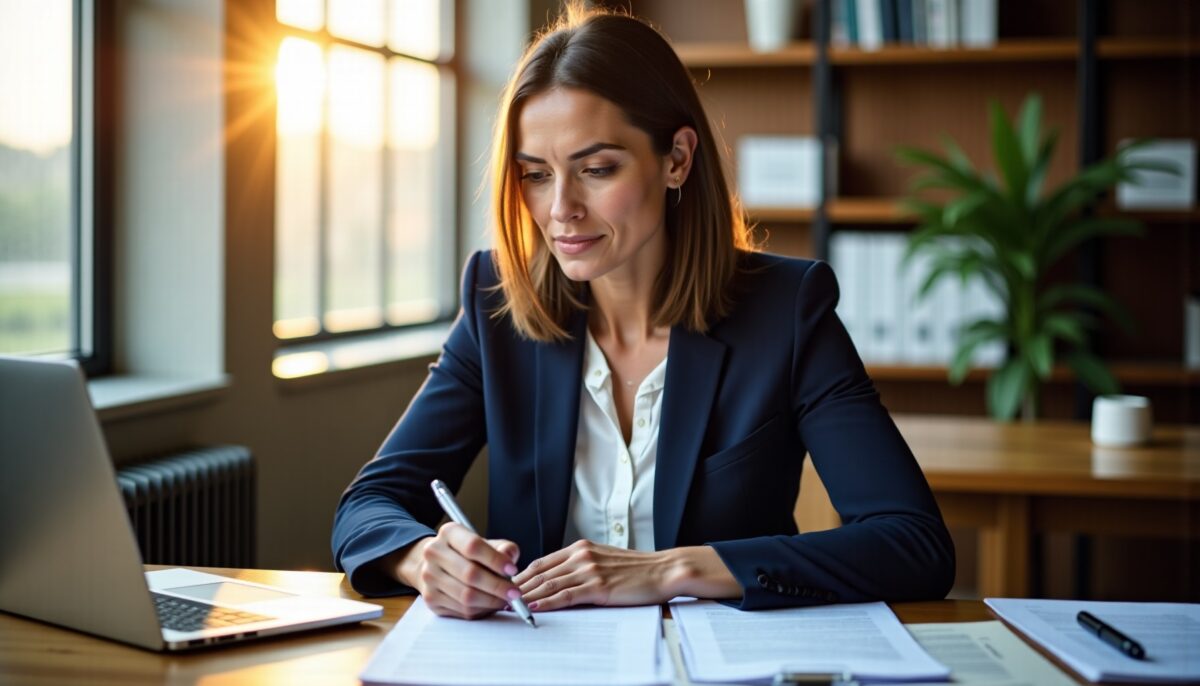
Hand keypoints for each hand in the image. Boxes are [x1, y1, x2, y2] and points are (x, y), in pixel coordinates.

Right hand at [393, 522, 522, 619]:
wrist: (437, 564)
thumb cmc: (468, 554)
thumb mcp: (486, 543)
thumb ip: (503, 548)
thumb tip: (510, 557)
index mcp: (449, 532)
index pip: (473, 546)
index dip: (495, 560)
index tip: (513, 570)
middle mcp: (434, 552)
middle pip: (470, 574)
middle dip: (498, 586)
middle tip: (515, 593)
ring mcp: (429, 577)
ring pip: (466, 596)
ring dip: (491, 601)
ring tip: (505, 600)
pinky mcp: (430, 598)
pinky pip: (461, 610)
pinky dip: (481, 610)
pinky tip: (489, 604)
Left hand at [512, 540, 679, 610]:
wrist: (664, 570)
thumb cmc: (637, 569)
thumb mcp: (604, 559)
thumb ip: (582, 565)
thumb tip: (560, 579)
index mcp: (581, 548)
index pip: (542, 562)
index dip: (522, 576)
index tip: (508, 587)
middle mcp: (581, 556)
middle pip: (540, 574)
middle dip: (518, 588)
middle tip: (500, 598)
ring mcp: (589, 571)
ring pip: (549, 585)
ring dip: (526, 597)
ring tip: (510, 606)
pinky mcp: (598, 587)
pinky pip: (565, 596)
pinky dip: (546, 603)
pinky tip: (533, 608)